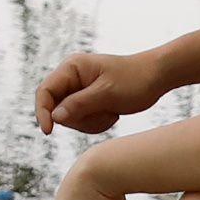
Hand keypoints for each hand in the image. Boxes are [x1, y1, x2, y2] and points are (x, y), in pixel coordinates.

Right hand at [36, 49, 162, 136]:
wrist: (157, 77)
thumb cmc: (135, 80)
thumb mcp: (107, 93)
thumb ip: (79, 105)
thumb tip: (55, 117)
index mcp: (72, 68)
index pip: (45, 91)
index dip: (42, 112)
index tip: (49, 132)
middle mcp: (72, 77)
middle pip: (57, 108)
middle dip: (79, 119)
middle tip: (104, 114)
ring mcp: (79, 89)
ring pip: (70, 117)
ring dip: (90, 122)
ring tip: (112, 112)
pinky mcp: (88, 100)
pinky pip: (82, 120)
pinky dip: (96, 123)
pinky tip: (113, 114)